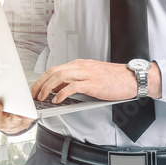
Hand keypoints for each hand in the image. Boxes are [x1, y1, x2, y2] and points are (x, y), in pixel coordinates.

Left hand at [32, 59, 161, 102]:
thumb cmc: (113, 79)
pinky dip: (61, 93)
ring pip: (60, 77)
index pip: (54, 69)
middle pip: (53, 72)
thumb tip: (60, 89)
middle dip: (40, 83)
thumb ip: (76, 79)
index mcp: (79, 64)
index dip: (42, 79)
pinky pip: (72, 87)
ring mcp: (86, 74)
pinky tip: (57, 100)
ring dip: (47, 88)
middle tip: (33, 94)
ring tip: (42, 98)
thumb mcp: (91, 75)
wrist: (131, 78)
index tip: (35, 88)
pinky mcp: (92, 83)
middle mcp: (80, 66)